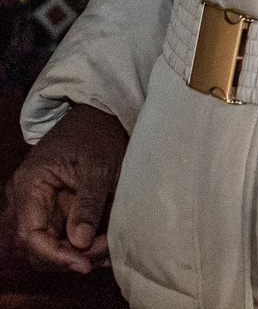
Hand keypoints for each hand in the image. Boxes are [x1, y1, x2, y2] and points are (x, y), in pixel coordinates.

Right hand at [4, 102, 125, 272]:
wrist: (99, 114)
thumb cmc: (97, 133)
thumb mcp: (98, 165)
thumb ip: (88, 203)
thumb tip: (79, 242)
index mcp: (29, 187)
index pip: (30, 235)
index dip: (54, 254)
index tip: (83, 263)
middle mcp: (28, 200)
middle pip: (37, 246)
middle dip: (69, 256)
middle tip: (103, 253)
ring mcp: (41, 206)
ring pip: (50, 245)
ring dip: (78, 253)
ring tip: (109, 251)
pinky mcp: (57, 208)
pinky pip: (63, 235)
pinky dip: (83, 244)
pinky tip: (107, 246)